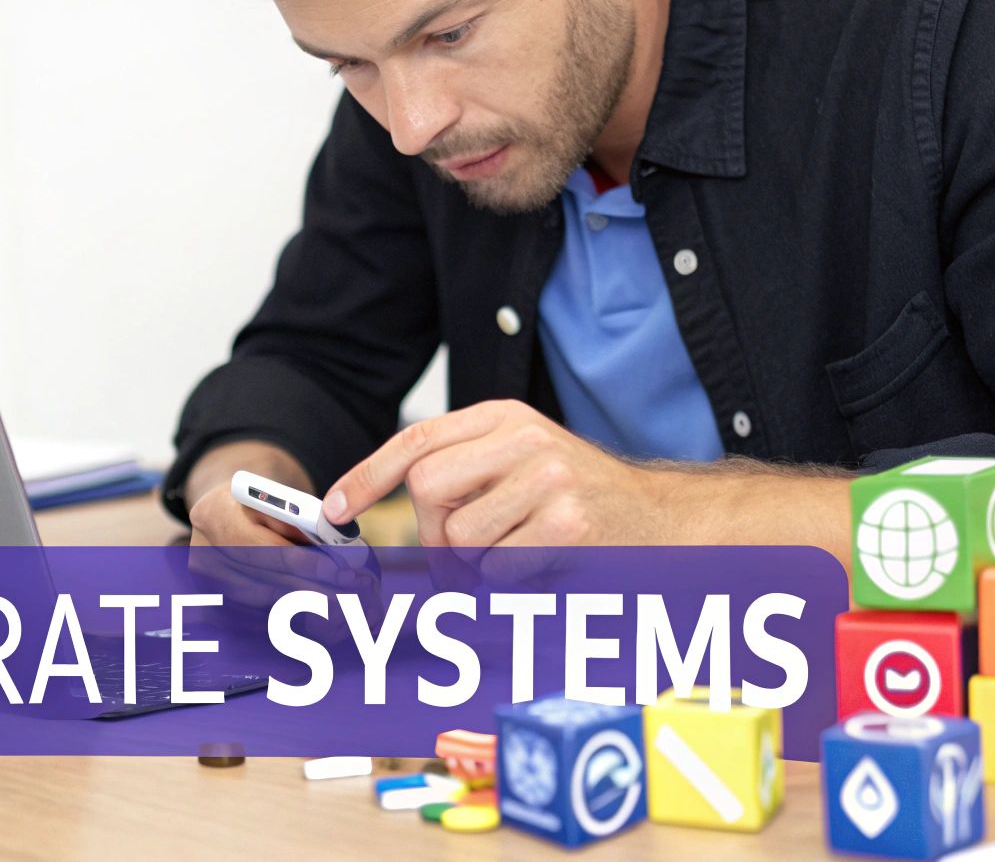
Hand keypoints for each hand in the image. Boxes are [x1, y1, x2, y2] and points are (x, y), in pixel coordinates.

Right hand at [183, 440, 375, 610]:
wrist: (228, 514)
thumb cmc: (261, 504)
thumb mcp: (280, 499)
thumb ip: (304, 521)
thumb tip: (340, 546)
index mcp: (212, 513)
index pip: (259, 546)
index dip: (299, 561)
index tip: (335, 569)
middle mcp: (201, 551)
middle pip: (262, 579)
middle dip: (310, 588)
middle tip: (348, 594)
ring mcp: (204, 584)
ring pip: (261, 603)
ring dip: (303, 607)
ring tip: (340, 604)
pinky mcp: (213, 605)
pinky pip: (255, 618)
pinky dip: (286, 617)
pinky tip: (316, 614)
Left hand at [322, 400, 673, 552]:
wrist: (660, 519)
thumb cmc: (577, 498)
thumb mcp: (516, 462)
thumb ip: (460, 473)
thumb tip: (392, 519)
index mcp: (504, 416)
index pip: (417, 441)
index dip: (367, 475)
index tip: (334, 507)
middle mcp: (524, 437)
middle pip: (428, 491)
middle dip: (434, 533)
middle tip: (467, 549)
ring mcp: (548, 477)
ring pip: (461, 537)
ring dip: (479, 561)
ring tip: (520, 548)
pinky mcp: (568, 522)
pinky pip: (499, 567)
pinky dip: (511, 579)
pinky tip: (545, 562)